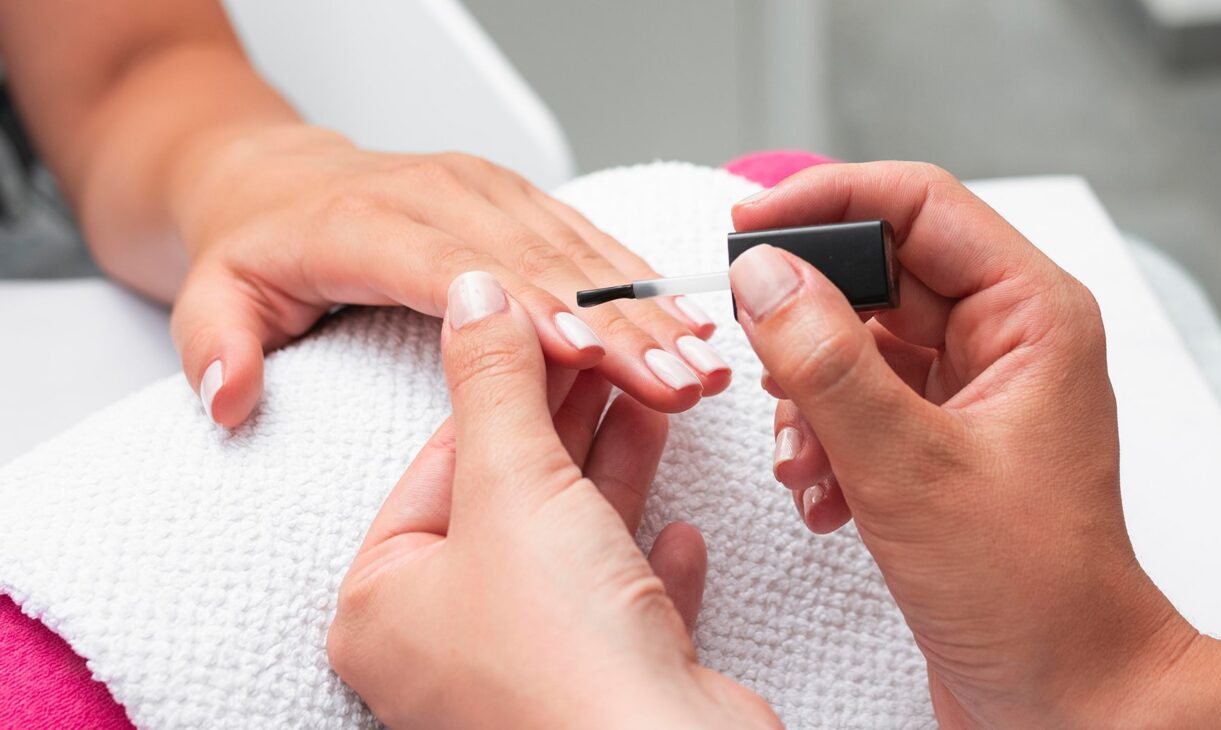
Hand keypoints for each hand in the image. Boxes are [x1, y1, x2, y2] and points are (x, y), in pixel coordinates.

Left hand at [170, 125, 728, 426]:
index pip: (456, 271)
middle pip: (542, 264)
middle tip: (680, 381)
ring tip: (704, 367)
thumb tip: (226, 397)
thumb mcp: (212, 292)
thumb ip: (217, 343)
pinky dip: (643, 285)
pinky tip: (688, 323)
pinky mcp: (518, 199)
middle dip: (619, 328)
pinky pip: (591, 239)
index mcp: (368, 224)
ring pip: (583, 251)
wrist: (275, 174)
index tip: (586, 354)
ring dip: (649, 312)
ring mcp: (487, 191)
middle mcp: (441, 197)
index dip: (525, 311)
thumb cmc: (257, 244)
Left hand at [327, 271, 775, 728]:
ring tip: (658, 398)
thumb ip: (493, 380)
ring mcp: (527, 671)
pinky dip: (651, 564)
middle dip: (568, 419)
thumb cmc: (560, 649)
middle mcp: (445, 644)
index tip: (552, 322)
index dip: (502, 382)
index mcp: (384, 604)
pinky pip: (624, 607)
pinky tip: (684, 528)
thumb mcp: (514, 484)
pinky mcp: (603, 689)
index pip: (439, 462)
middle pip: (508, 498)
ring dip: (617, 473)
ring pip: (572, 546)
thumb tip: (473, 290)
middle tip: (614, 349)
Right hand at [728, 162, 1196, 727]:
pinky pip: (859, 403)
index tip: (745, 222)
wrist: (1066, 695)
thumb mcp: (909, 467)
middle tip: (755, 348)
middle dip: (807, 322)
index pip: (918, 204)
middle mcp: (1005, 340)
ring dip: (809, 396)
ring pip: (858, 343)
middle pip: (878, 274)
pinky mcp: (938, 441)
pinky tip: (823, 496)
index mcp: (1031, 315)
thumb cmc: (1031, 591)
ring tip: (803, 458)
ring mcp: (970, 392)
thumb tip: (764, 275)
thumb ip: (827, 363)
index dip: (825, 200)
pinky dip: (824, 440)